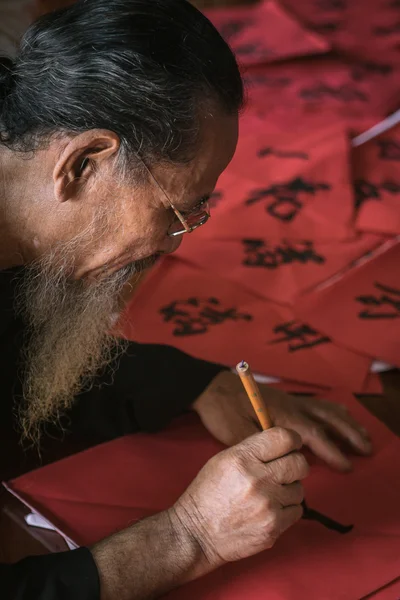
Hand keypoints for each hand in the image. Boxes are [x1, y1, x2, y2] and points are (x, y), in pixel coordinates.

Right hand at [172, 427, 307, 567]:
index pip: (284, 438)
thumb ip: (253, 450)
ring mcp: (267, 505)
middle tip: (285, 470)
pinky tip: (270, 509)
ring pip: (299, 489)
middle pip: (299, 464)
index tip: (293, 445)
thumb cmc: (209, 493)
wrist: (196, 533)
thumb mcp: (224, 460)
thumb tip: (283, 444)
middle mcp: (258, 480)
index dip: (293, 440)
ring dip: (289, 489)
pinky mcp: (273, 527)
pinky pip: (296, 511)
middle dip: (296, 465)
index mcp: (243, 458)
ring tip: (270, 493)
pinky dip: (287, 509)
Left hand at [193, 370, 371, 471]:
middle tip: (366, 449)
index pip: (313, 434)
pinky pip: (315, 403)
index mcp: (281, 414)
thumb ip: (259, 447)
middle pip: (327, 418)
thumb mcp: (234, 433)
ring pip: (324, 408)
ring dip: (345, 421)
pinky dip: (332, 410)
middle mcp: (290, 404)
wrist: (209, 386)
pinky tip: (338, 415)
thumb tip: (281, 465)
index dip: (332, 451)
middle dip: (348, 434)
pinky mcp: (283, 399)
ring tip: (361, 434)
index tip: (347, 467)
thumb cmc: (221, 410)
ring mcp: (288, 399)